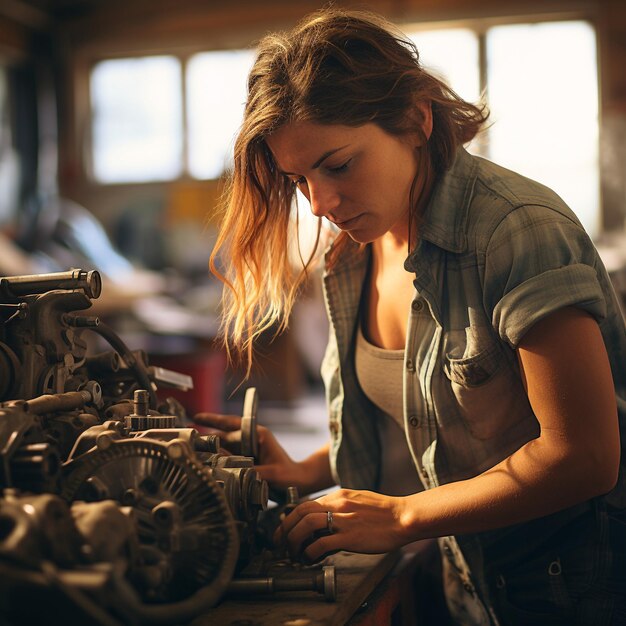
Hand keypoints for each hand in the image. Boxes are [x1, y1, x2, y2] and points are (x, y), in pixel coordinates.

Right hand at [193, 411, 307, 489]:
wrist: (300, 482)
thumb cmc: (289, 475)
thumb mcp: (271, 473)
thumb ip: (249, 469)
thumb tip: (225, 465)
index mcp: (257, 434)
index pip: (231, 423)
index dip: (213, 420)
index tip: (197, 416)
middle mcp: (250, 439)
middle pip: (223, 435)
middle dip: (205, 437)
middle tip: (186, 439)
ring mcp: (247, 449)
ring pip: (223, 447)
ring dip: (209, 450)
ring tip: (191, 453)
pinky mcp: (246, 460)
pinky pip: (227, 458)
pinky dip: (217, 461)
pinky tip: (205, 466)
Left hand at [274, 488, 410, 562]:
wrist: (403, 517)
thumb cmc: (384, 512)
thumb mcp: (357, 501)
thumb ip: (339, 508)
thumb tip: (324, 522)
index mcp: (338, 496)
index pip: (305, 504)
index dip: (290, 518)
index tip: (285, 530)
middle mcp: (337, 504)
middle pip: (300, 512)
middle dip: (285, 529)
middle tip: (281, 543)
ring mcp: (343, 519)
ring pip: (306, 525)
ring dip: (295, 540)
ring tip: (293, 553)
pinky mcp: (350, 536)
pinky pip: (321, 544)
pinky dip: (310, 552)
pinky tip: (309, 559)